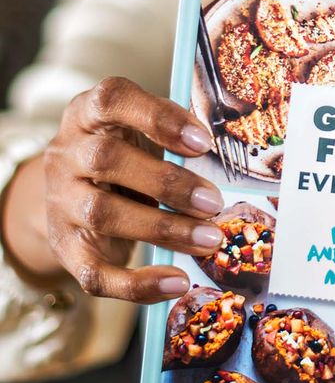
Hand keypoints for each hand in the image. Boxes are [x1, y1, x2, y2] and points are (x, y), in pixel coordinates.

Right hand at [22, 77, 225, 302]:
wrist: (73, 194)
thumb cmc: (126, 153)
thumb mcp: (142, 132)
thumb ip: (174, 137)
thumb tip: (226, 161)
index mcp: (90, 112)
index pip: (112, 99)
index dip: (159, 118)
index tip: (204, 142)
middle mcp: (67, 152)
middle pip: (106, 160)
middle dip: (167, 183)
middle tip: (214, 202)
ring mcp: (60, 201)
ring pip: (102, 214)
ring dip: (162, 228)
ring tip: (208, 239)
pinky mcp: (65, 247)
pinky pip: (94, 273)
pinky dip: (138, 283)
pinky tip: (177, 283)